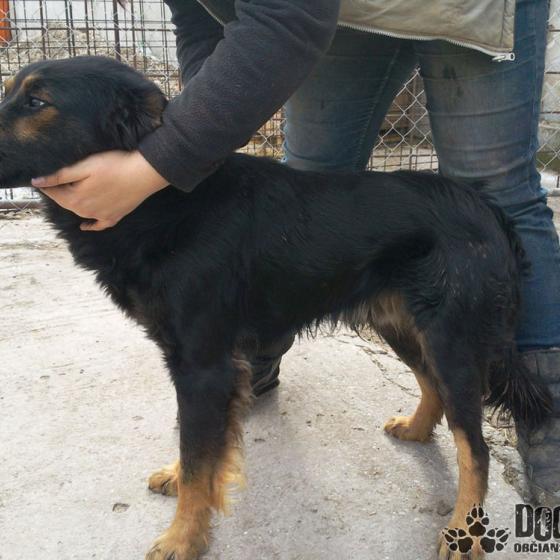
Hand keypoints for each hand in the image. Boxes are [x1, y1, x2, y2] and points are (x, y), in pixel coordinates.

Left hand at [32, 150, 168, 230]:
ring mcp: (101, 216)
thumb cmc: (114, 166)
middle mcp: (86, 211)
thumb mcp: (85, 166)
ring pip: (80, 213)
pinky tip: (85, 226)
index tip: (40, 180)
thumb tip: (37, 182)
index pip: (54, 193)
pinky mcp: (114, 217)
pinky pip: (99, 225)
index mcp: (76, 198)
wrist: (143, 174)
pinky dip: (90, 226)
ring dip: (73, 205)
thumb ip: (60, 176)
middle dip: (59, 195)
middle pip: (66, 203)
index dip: (47, 186)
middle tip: (54, 185)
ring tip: (69, 195)